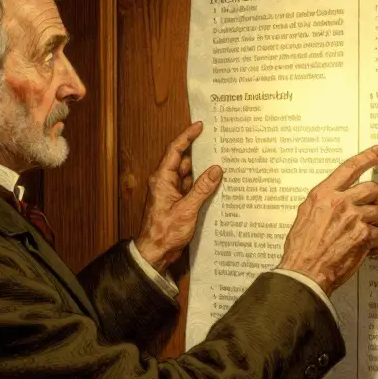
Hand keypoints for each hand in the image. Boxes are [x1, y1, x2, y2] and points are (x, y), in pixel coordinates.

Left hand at [134, 121, 223, 275]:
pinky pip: (191, 188)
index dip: (187, 136)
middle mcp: (165, 183)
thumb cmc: (165, 232)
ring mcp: (171, 193)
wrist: (155, 252)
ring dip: (203, 170)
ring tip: (222, 160)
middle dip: (199, 152)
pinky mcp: (178, 203)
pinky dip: (202, 185)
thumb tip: (216, 170)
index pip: (175, 151)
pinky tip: (216, 183)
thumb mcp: (187, 209)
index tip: (199, 126)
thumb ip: (202, 189)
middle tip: (217, 142)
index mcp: (162, 179)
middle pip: (183, 161)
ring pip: (189, 175)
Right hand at [278, 145, 377, 295]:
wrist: (305, 271)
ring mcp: (353, 217)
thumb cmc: (301, 248)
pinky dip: (377, 245)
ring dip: (375, 225)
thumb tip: (335, 199)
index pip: (349, 168)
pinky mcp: (364, 235)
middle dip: (375, 200)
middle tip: (371, 211)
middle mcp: (340, 202)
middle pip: (372, 188)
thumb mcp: (305, 216)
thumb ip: (323, 203)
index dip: (367, 157)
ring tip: (365, 236)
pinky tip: (369, 251)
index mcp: (323, 194)